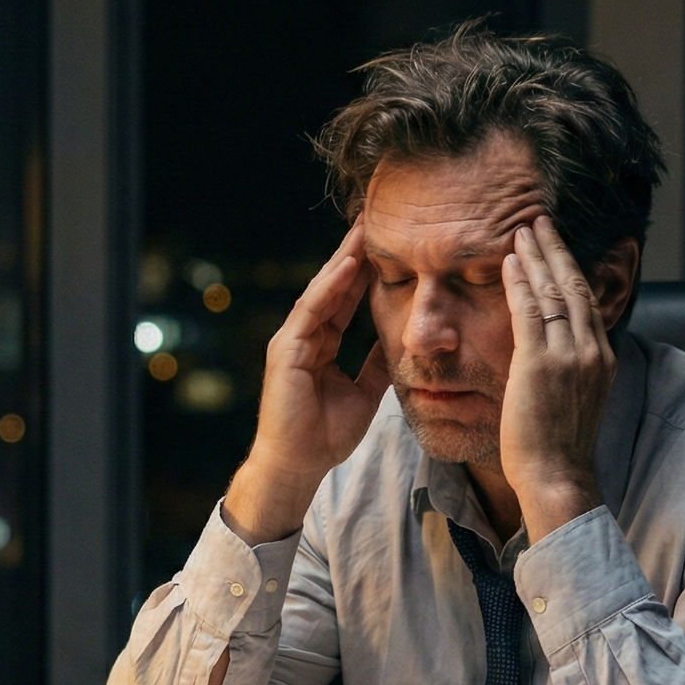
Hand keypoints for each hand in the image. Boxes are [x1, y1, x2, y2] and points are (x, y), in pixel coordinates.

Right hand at [224, 223, 391, 542]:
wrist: (298, 465)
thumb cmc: (324, 436)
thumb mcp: (363, 392)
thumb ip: (375, 363)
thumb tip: (398, 341)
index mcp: (320, 344)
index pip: (346, 299)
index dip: (366, 272)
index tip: (390, 245)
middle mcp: (304, 336)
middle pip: (333, 286)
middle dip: (355, 254)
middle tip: (376, 220)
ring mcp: (292, 341)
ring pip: (322, 291)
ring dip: (344, 259)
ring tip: (364, 230)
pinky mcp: (285, 350)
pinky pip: (310, 311)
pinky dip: (330, 287)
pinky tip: (349, 264)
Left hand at [499, 216, 613, 539]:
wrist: (556, 478)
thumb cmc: (556, 450)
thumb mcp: (574, 403)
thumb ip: (569, 373)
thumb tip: (553, 359)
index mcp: (601, 360)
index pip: (587, 303)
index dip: (572, 270)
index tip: (556, 247)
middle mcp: (592, 352)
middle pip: (576, 286)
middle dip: (556, 250)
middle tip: (540, 221)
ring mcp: (569, 356)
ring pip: (554, 291)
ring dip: (537, 256)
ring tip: (523, 230)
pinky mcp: (540, 364)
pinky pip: (530, 311)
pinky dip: (520, 282)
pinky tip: (509, 261)